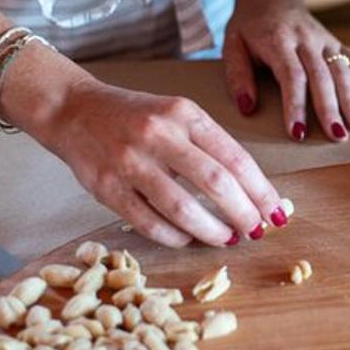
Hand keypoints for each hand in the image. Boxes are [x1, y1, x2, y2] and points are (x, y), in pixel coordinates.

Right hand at [37, 79, 284, 247]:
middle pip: (216, 183)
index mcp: (184, 113)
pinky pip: (148, 222)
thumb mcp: (178, 116)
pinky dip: (174, 236)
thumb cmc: (137, 117)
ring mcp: (130, 161)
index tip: (276, 212)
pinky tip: (188, 238)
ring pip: (182, 208)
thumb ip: (210, 148)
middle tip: (256, 231)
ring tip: (226, 239)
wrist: (73, 110)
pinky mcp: (106, 187)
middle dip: (243, 214)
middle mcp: (159, 134)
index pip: (236, 158)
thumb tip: (251, 192)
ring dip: (211, 230)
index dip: (261, 191)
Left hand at [222, 0, 349, 141]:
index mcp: (278, 40)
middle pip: (321, 76)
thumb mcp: (231, 45)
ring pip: (342, 69)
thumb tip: (247, 108)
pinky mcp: (336, 41)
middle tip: (338, 136)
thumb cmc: (249, 26)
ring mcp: (324, 39)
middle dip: (331, 108)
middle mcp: (305, 39)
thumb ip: (237, 75)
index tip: (298, 133)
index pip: (291, 75)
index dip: (296, 105)